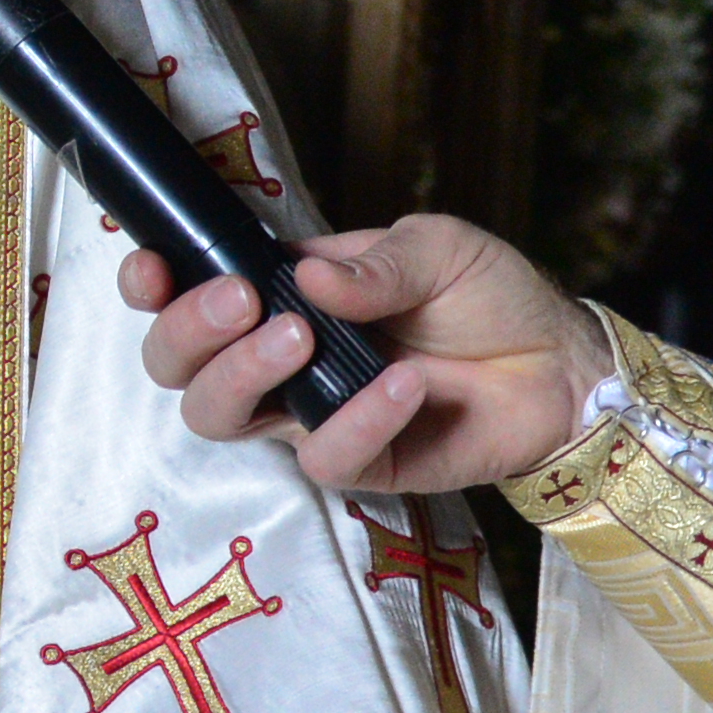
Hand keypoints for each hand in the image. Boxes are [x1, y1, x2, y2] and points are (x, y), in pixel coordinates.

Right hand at [123, 212, 600, 494]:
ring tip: (300, 339)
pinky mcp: (355, 462)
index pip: (188, 293)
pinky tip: (404, 384)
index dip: (152, 286)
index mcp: (283, 293)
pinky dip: (358, 418)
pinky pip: (322, 453)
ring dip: (243, 375)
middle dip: (188, 333)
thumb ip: (372, 264)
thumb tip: (307, 275)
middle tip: (242, 301)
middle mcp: (278, 356)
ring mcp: (309, 412)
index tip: (152, 271)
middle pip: (179, 367)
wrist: (560, 364)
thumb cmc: (490, 296)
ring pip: (219, 418)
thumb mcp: (436, 249)